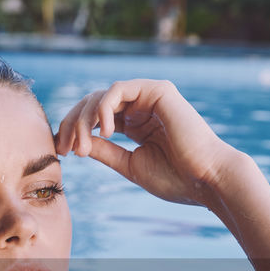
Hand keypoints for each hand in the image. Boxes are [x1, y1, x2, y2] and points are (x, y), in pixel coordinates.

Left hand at [54, 79, 248, 207]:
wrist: (207, 180)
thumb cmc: (175, 179)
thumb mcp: (129, 165)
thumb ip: (105, 150)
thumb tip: (78, 143)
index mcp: (136, 124)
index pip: (94, 118)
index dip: (74, 131)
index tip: (62, 152)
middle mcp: (142, 107)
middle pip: (92, 103)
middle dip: (73, 124)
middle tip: (66, 148)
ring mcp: (150, 97)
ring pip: (101, 96)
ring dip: (85, 120)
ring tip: (84, 147)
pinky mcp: (158, 90)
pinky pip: (118, 90)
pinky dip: (104, 108)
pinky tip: (105, 131)